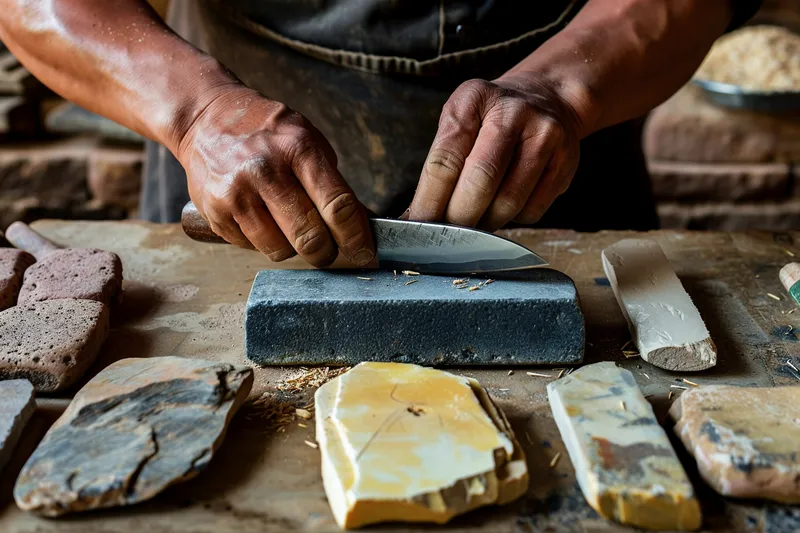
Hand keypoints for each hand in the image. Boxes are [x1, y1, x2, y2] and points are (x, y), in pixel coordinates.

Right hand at [176, 87, 373, 266]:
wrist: (206, 119)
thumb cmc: (267, 133)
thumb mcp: (308, 142)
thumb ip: (333, 184)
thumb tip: (362, 227)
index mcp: (298, 148)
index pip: (337, 206)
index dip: (356, 237)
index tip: (365, 253)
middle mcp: (265, 170)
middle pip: (311, 236)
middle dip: (326, 253)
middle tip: (328, 251)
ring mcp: (236, 192)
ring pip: (281, 250)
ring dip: (293, 248)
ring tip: (289, 227)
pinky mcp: (215, 212)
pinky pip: (252, 247)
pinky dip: (263, 242)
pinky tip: (260, 218)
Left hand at [405, 77, 582, 230]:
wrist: (547, 97)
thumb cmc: (491, 118)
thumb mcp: (460, 119)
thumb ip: (441, 162)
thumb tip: (418, 217)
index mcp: (474, 99)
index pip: (445, 161)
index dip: (429, 201)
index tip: (419, 226)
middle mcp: (513, 113)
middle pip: (480, 183)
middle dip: (458, 218)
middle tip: (446, 234)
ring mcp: (544, 135)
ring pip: (508, 202)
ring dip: (486, 223)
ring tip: (475, 220)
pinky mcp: (566, 161)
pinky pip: (532, 210)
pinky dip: (513, 219)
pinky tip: (506, 205)